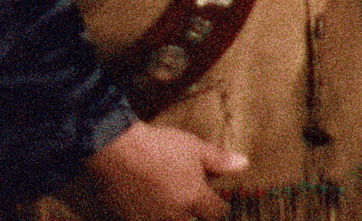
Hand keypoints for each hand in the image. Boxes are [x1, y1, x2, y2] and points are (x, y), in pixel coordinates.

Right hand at [78, 121, 247, 220]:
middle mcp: (175, 217)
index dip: (218, 205)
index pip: (217, 213)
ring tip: (171, 200)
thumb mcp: (194, 148)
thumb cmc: (158, 147)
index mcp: (194, 199)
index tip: (215, 199)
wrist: (117, 151)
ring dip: (175, 216)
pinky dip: (153, 217)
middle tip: (190, 198)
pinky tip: (151, 204)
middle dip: (196, 213)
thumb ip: (220, 161)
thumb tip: (244, 164)